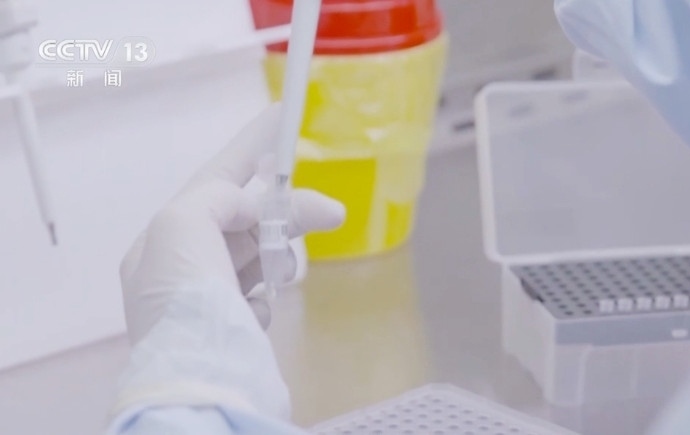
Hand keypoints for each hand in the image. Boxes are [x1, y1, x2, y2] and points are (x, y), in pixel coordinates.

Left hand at [119, 104, 344, 343]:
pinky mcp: (233, 329)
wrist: (201, 384)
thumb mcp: (179, 226)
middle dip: (286, 210)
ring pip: (258, 255)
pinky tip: (261, 309)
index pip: (213, 181)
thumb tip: (246, 206)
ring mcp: (208, 301)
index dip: (249, 148)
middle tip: (330, 212)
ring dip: (281, 254)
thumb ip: (213, 197)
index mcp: (162, 241)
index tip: (278, 118)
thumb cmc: (184, 301)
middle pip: (244, 219)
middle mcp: (181, 269)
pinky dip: (268, 294)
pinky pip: (261, 294)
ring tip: (289, 271)